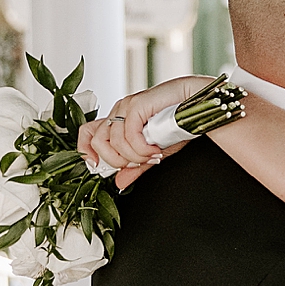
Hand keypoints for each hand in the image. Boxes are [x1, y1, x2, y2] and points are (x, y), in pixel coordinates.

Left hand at [77, 80, 208, 190]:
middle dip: (116, 161)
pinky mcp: (136, 105)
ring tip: (153, 155)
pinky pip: (128, 135)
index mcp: (118, 121)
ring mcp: (126, 107)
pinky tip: (155, 150)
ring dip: (134, 156)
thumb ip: (136, 166)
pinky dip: (142, 149)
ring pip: (112, 142)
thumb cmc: (179, 122)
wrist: (198, 103)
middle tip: (139, 163)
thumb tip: (119, 182)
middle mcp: (118, 112)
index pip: (87, 133)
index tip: (99, 167)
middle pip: (97, 141)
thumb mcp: (154, 152)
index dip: (86, 151)